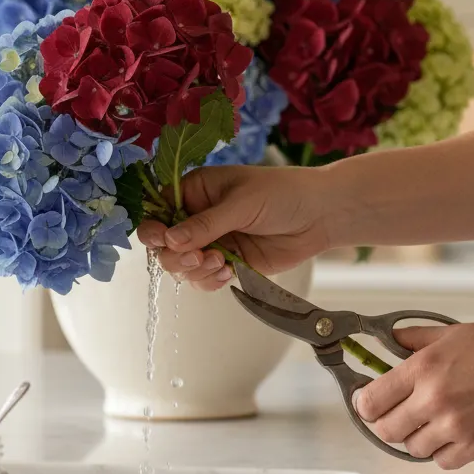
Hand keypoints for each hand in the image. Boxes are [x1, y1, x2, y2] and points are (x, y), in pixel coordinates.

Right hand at [136, 165, 330, 290]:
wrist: (320, 215)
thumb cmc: (282, 194)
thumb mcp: (241, 203)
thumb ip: (205, 224)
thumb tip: (170, 241)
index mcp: (194, 191)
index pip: (158, 211)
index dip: (153, 229)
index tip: (163, 240)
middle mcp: (196, 218)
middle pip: (164, 245)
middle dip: (176, 255)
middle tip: (200, 257)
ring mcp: (211, 242)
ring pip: (182, 266)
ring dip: (195, 270)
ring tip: (222, 263)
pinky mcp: (228, 263)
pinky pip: (203, 279)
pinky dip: (209, 281)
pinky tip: (228, 273)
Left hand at [353, 320, 473, 468]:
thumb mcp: (451, 333)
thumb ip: (413, 339)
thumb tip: (388, 340)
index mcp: (422, 368)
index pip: (371, 400)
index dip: (364, 404)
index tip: (368, 402)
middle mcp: (433, 399)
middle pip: (386, 430)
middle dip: (386, 423)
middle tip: (397, 414)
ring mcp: (455, 426)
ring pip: (412, 448)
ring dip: (415, 438)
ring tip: (429, 423)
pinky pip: (443, 461)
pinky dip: (442, 452)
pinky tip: (450, 436)